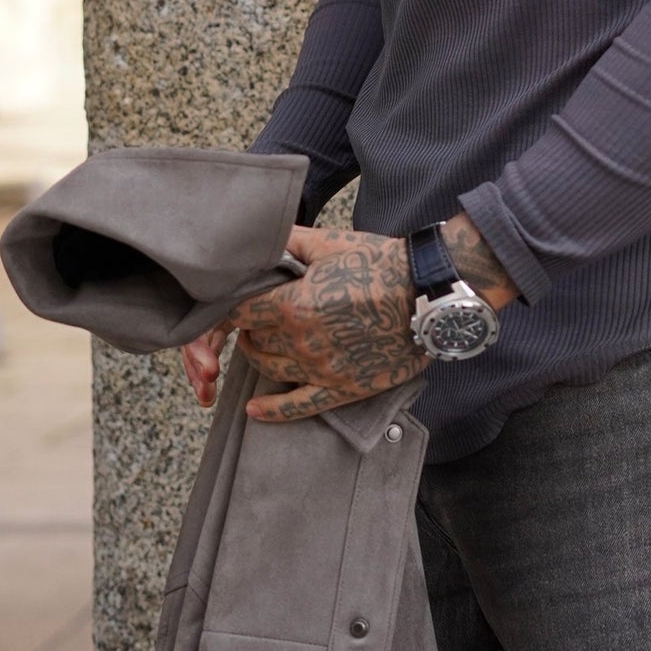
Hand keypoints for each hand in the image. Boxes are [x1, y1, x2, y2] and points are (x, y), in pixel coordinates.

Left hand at [179, 212, 517, 422]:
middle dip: (250, 326)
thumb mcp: (329, 242)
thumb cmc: (380, 263)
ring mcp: (321, 369)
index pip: (237, 313)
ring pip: (269, 369)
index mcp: (294, 304)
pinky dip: (271, 411)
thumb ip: (287, 242)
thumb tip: (257, 239)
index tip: (225, 304)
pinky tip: (254, 409)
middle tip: (258, 314)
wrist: (427, 293)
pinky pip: (298, 407)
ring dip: (260, 354)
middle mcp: (302, 342)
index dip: (224, 309)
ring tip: (266, 339)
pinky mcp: (342, 388)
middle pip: (253, 341)